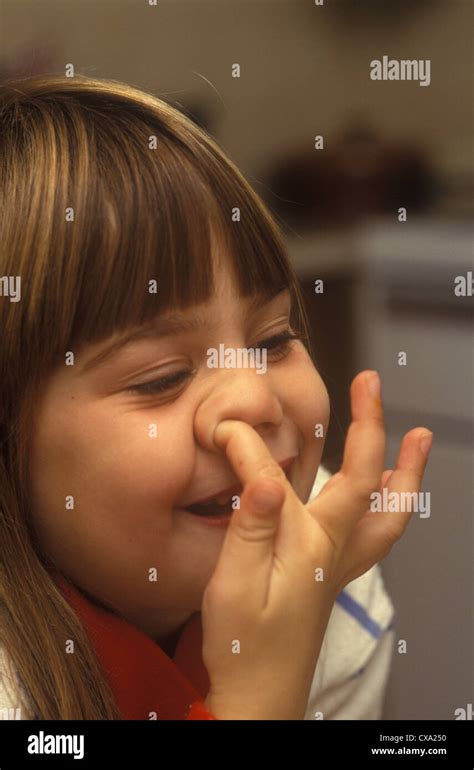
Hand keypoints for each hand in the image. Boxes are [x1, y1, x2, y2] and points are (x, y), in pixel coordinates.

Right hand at [201, 370, 432, 719]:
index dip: (248, 447)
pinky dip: (388, 503)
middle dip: (371, 426)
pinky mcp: (329, 574)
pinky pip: (374, 531)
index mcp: (309, 544)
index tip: (223, 430)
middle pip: (367, 480)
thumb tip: (264, 472)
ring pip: (386, 510)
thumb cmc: (246, 645)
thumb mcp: (236, 584)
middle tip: (370, 386)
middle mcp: (332, 548)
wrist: (261, 696)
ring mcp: (336, 562)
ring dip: (404, 470)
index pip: (278, 477)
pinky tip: (383, 492)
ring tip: (416, 438)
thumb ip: (252, 525)